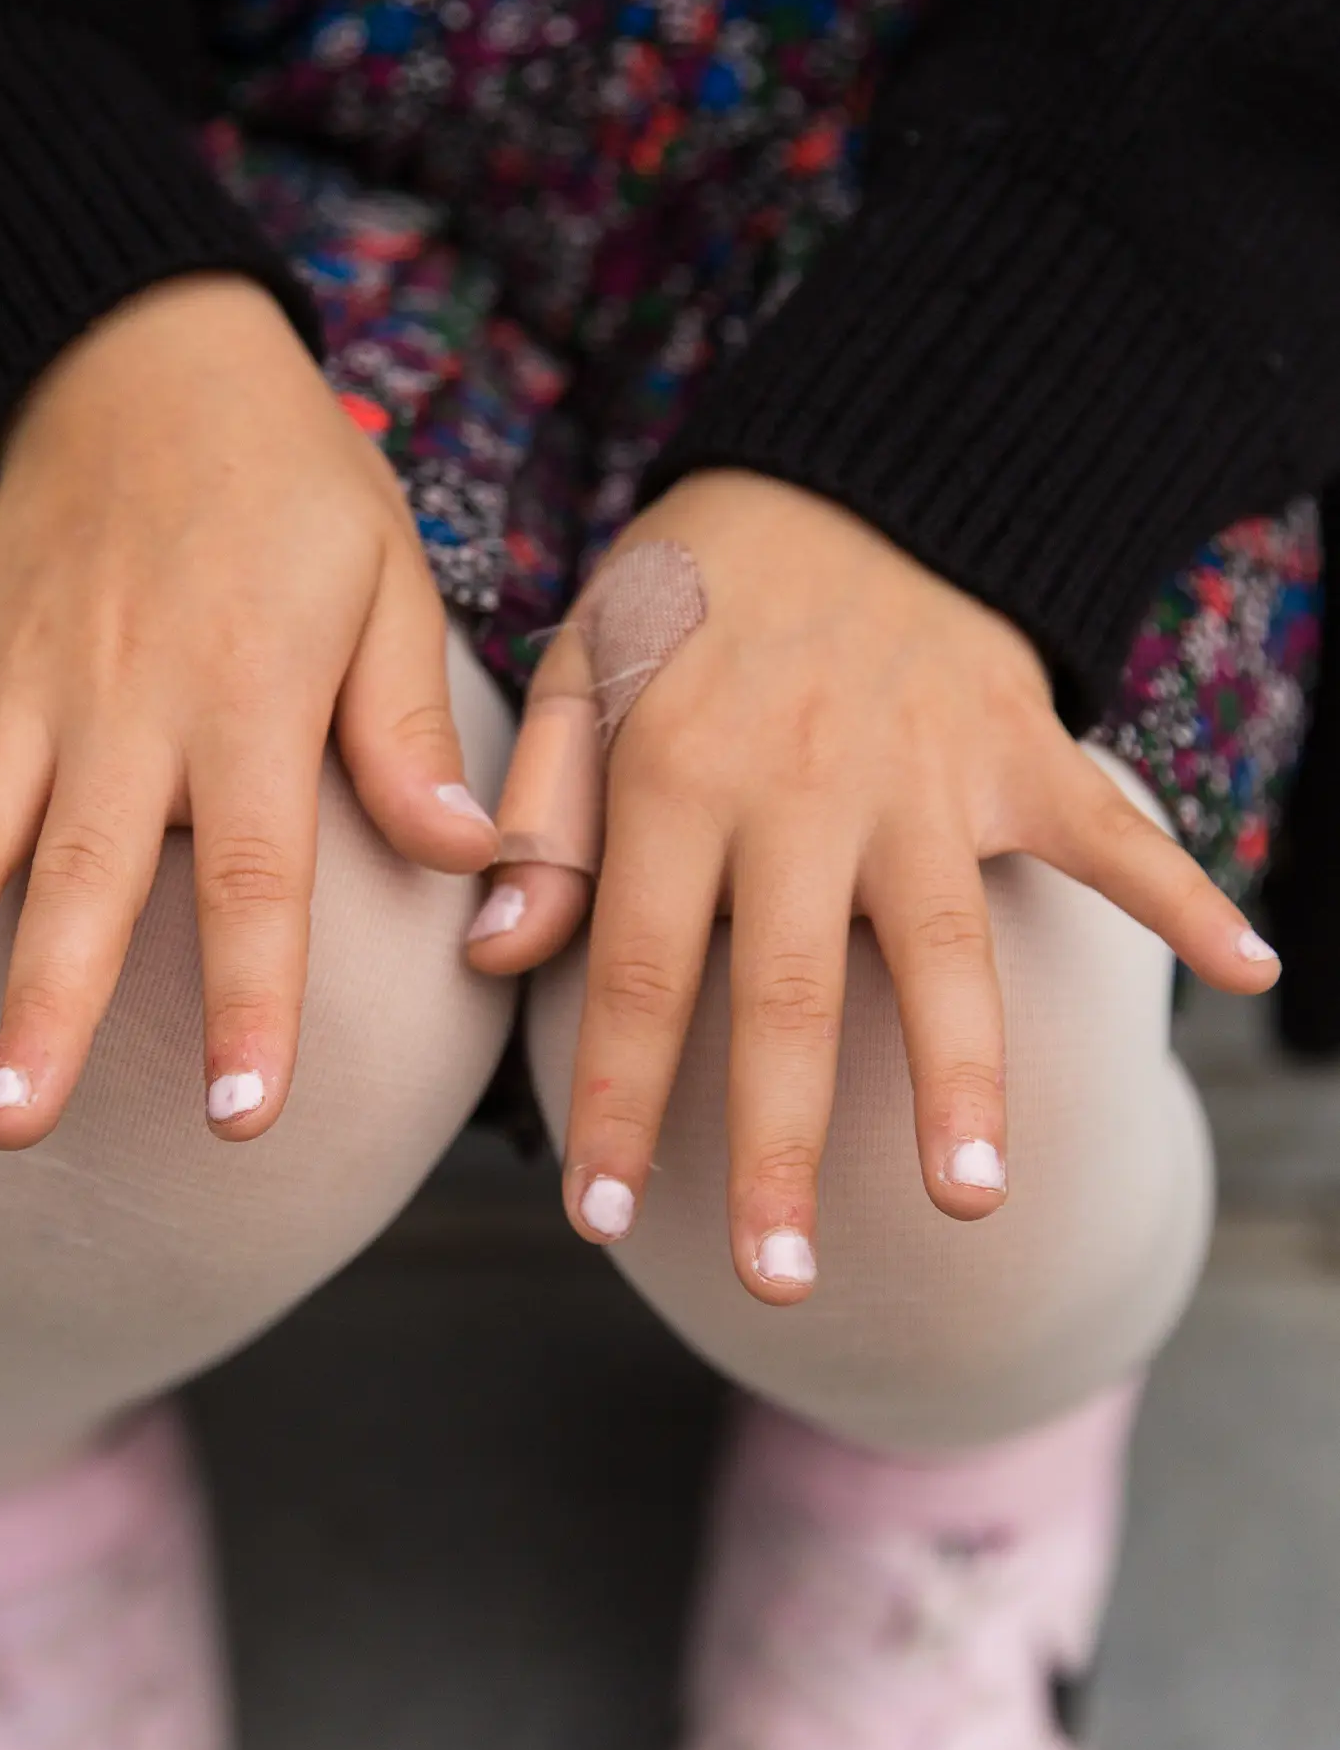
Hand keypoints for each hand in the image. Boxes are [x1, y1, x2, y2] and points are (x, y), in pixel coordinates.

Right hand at [0, 274, 497, 1145]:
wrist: (142, 356)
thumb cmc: (294, 488)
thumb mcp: (388, 583)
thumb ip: (409, 732)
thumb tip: (477, 863)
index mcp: (249, 693)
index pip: (255, 873)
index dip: (252, 998)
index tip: (242, 1115)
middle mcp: (126, 701)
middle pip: (82, 874)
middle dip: (42, 1005)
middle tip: (10, 1123)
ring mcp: (26, 685)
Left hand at [470, 471, 1280, 1299]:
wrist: (840, 468)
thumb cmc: (691, 592)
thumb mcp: (579, 666)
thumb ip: (539, 812)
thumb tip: (498, 954)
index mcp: (678, 778)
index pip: (640, 973)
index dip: (620, 1103)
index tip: (600, 1221)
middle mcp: (801, 789)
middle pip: (789, 994)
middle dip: (780, 1145)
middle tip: (778, 1281)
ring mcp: (924, 771)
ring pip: (947, 945)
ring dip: (962, 1076)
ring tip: (972, 1200)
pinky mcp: (1020, 748)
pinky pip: (1107, 830)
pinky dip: (1182, 897)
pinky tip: (1251, 970)